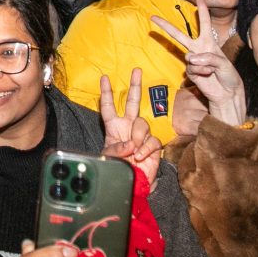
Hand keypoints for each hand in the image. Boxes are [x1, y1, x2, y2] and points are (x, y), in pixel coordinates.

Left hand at [100, 69, 161, 186]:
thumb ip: (116, 149)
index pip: (109, 107)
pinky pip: (152, 140)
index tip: (104, 78)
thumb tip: (130, 143)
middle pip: (133, 102)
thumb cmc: (117, 171)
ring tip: (133, 151)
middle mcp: (128, 128)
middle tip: (137, 70)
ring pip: (143, 124)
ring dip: (138, 137)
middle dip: (135, 86)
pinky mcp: (153, 146)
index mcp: (114, 128)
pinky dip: (146, 148)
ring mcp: (141, 136)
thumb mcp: (109, 158)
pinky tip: (141, 156)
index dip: (106, 93)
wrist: (132, 186)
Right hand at [149, 11, 244, 125]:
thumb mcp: (224, 63)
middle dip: (166, 26)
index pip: (204, 24)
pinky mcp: (190, 72)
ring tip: (212, 71)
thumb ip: (208, 58)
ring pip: (188, 56)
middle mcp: (199, 49)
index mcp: (209, 42)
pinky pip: (191, 68)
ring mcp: (193, 61)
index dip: (202, 11)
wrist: (227, 93)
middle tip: (153, 17)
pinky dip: (201, 71)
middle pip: (180, 35)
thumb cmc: (228, 75)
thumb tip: (191, 58)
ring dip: (202, 64)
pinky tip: (207, 75)